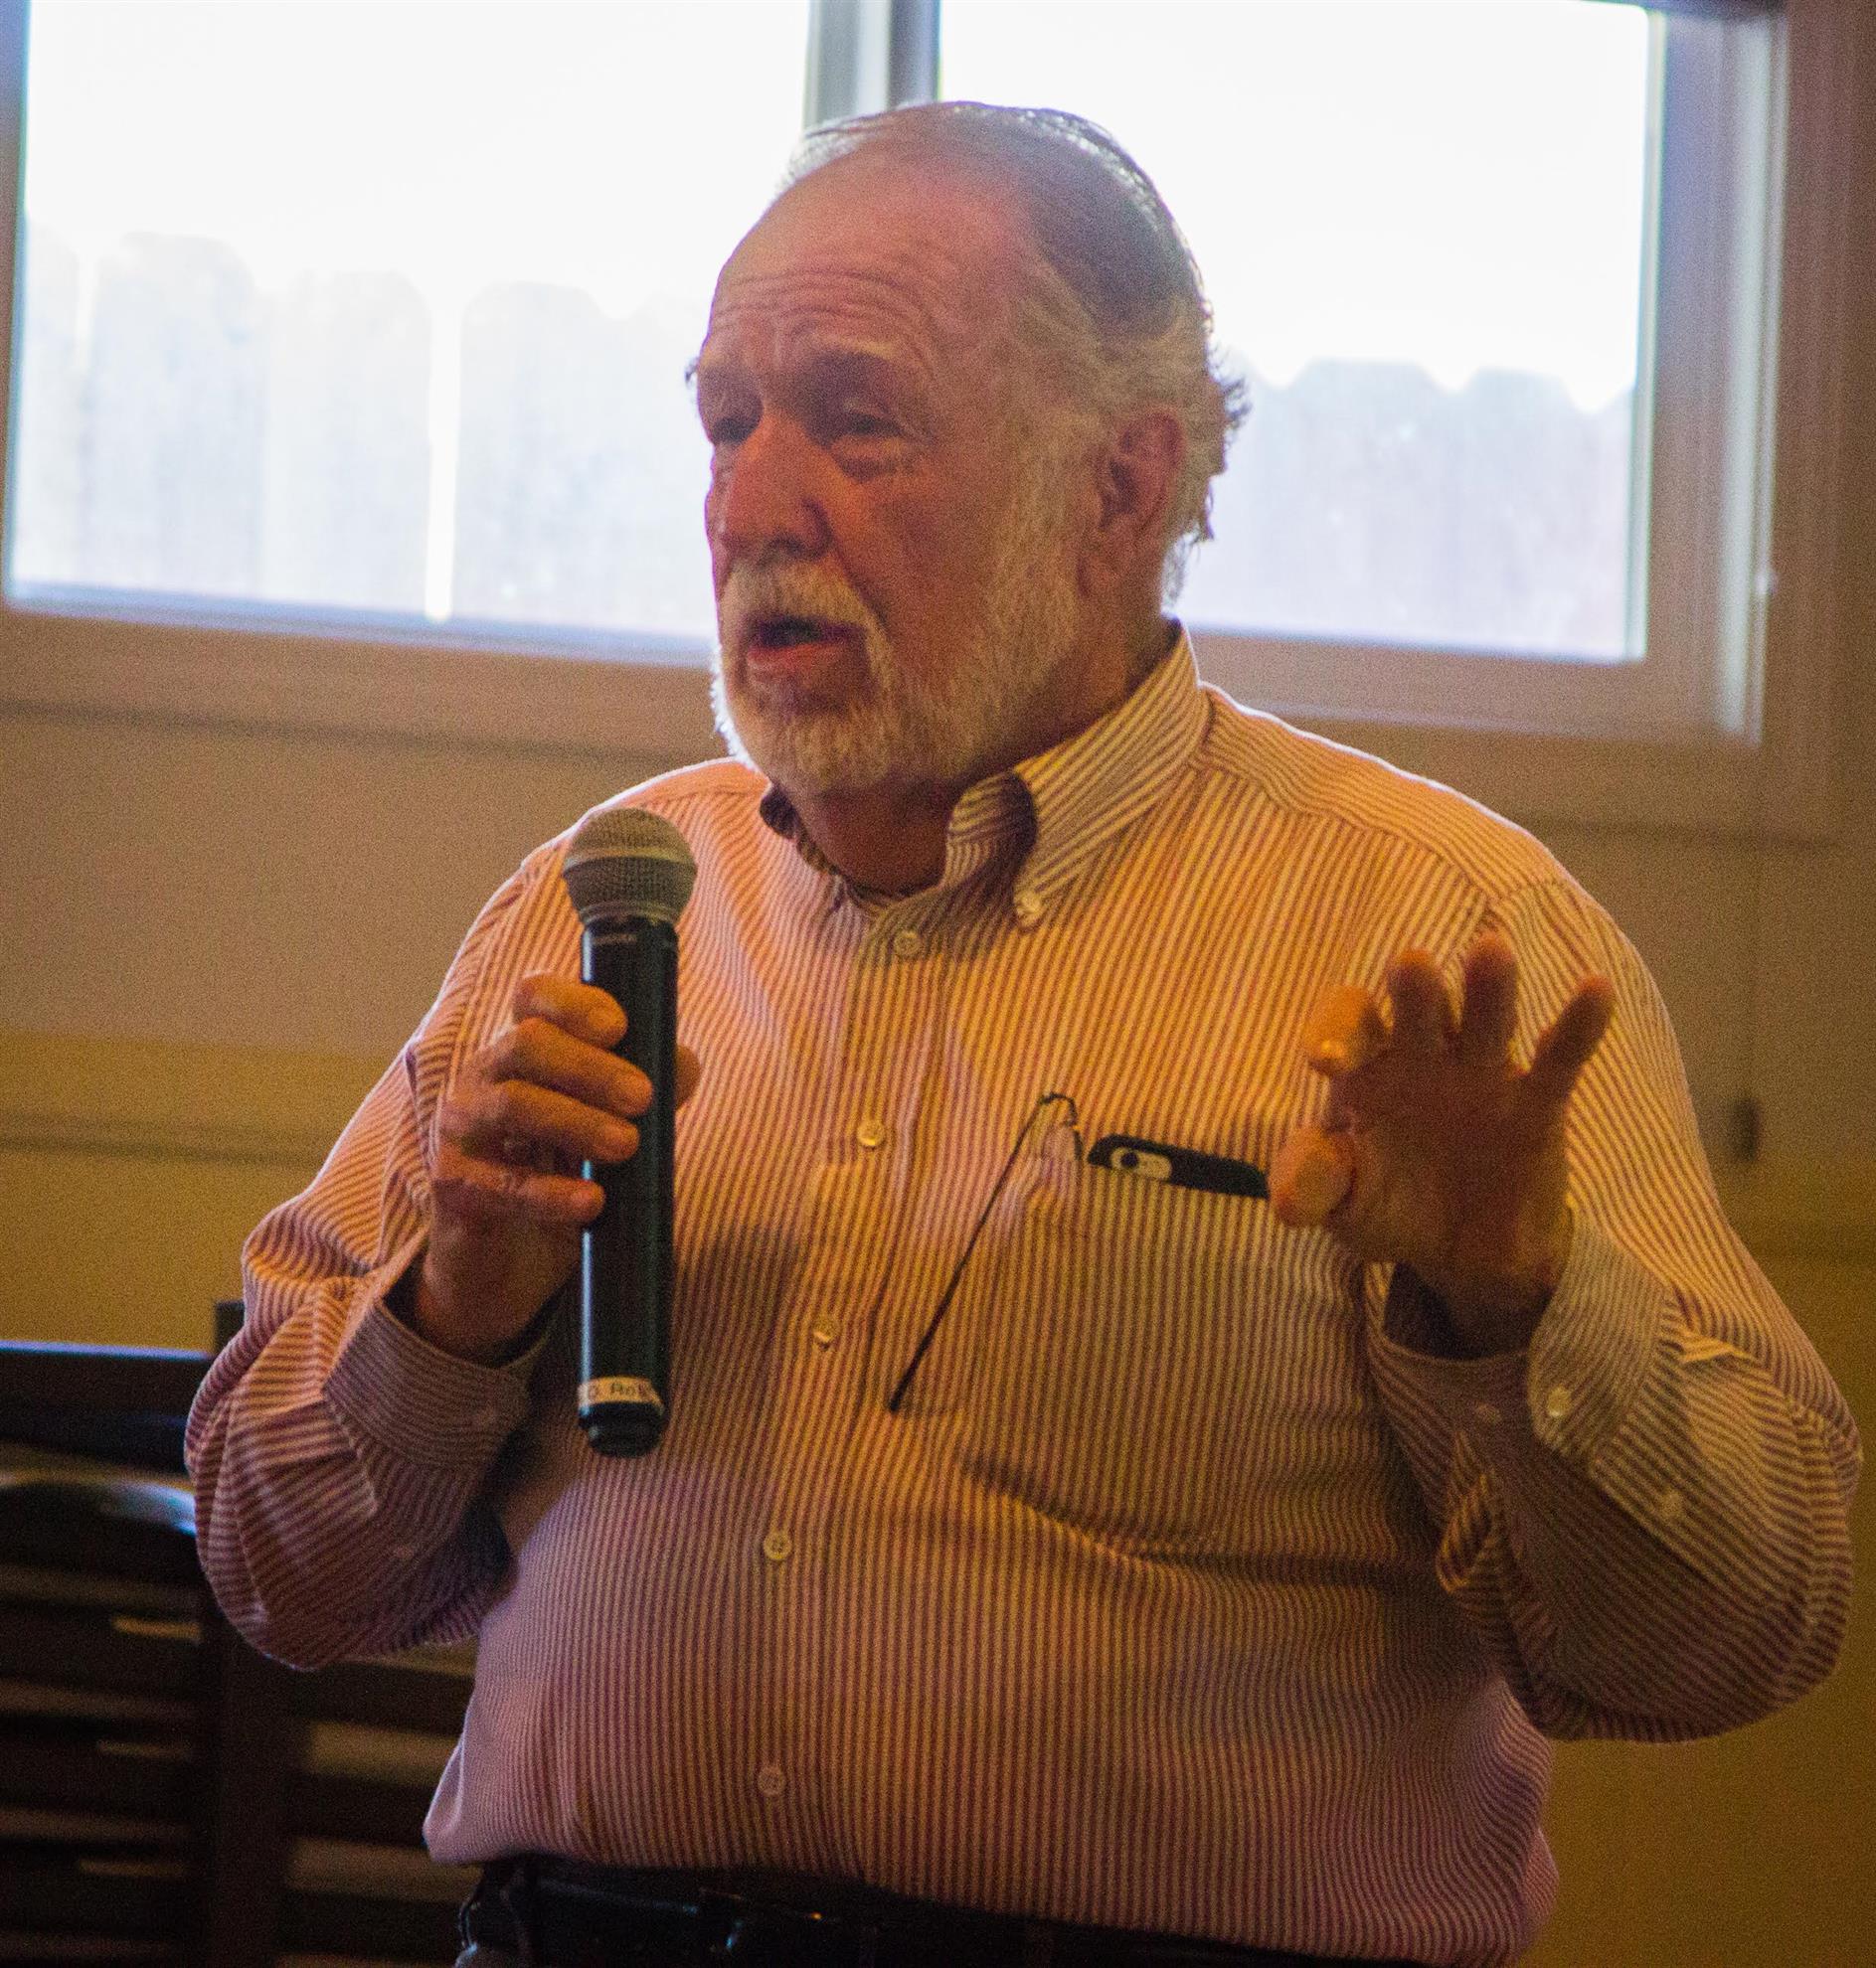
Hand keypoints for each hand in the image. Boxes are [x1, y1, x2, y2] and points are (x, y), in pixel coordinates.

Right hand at [412, 973, 702, 1364]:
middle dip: (592, 1068)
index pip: (534, 998)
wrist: (513, 1264)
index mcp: (523, 1051)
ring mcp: (463, 1129)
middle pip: (528, 1045)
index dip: (573, 1002)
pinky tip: (590, 1203)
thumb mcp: (609, 1129)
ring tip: (625, 1146)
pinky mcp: (456, 1186)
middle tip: (643, 1098)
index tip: (619, 1027)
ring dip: (576, 1121)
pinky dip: (550, 1192)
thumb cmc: (564, 1176)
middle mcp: (485, 1077)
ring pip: (514, 1104)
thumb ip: (643, 1093)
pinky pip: (502, 1184)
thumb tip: (683, 1065)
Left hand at [1269, 933, 1613, 1356]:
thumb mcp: (1343, 1207)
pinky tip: (1595, 988)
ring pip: (1486, 1019)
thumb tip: (1285, 1201)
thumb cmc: (1388, 1209)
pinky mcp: (1537, 1103)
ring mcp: (1482, 1072)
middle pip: (1417, 1008)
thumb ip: (1315, 1191)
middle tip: (1411, 968)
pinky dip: (1578, 1024)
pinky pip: (1559, 1057)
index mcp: (1366, 1068)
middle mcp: (1423, 1054)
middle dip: (1414, 991)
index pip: (1347, 1029)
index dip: (1335, 1034)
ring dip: (1487, 989)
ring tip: (1491, 951)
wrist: (1462, 1256)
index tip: (1323, 1059)